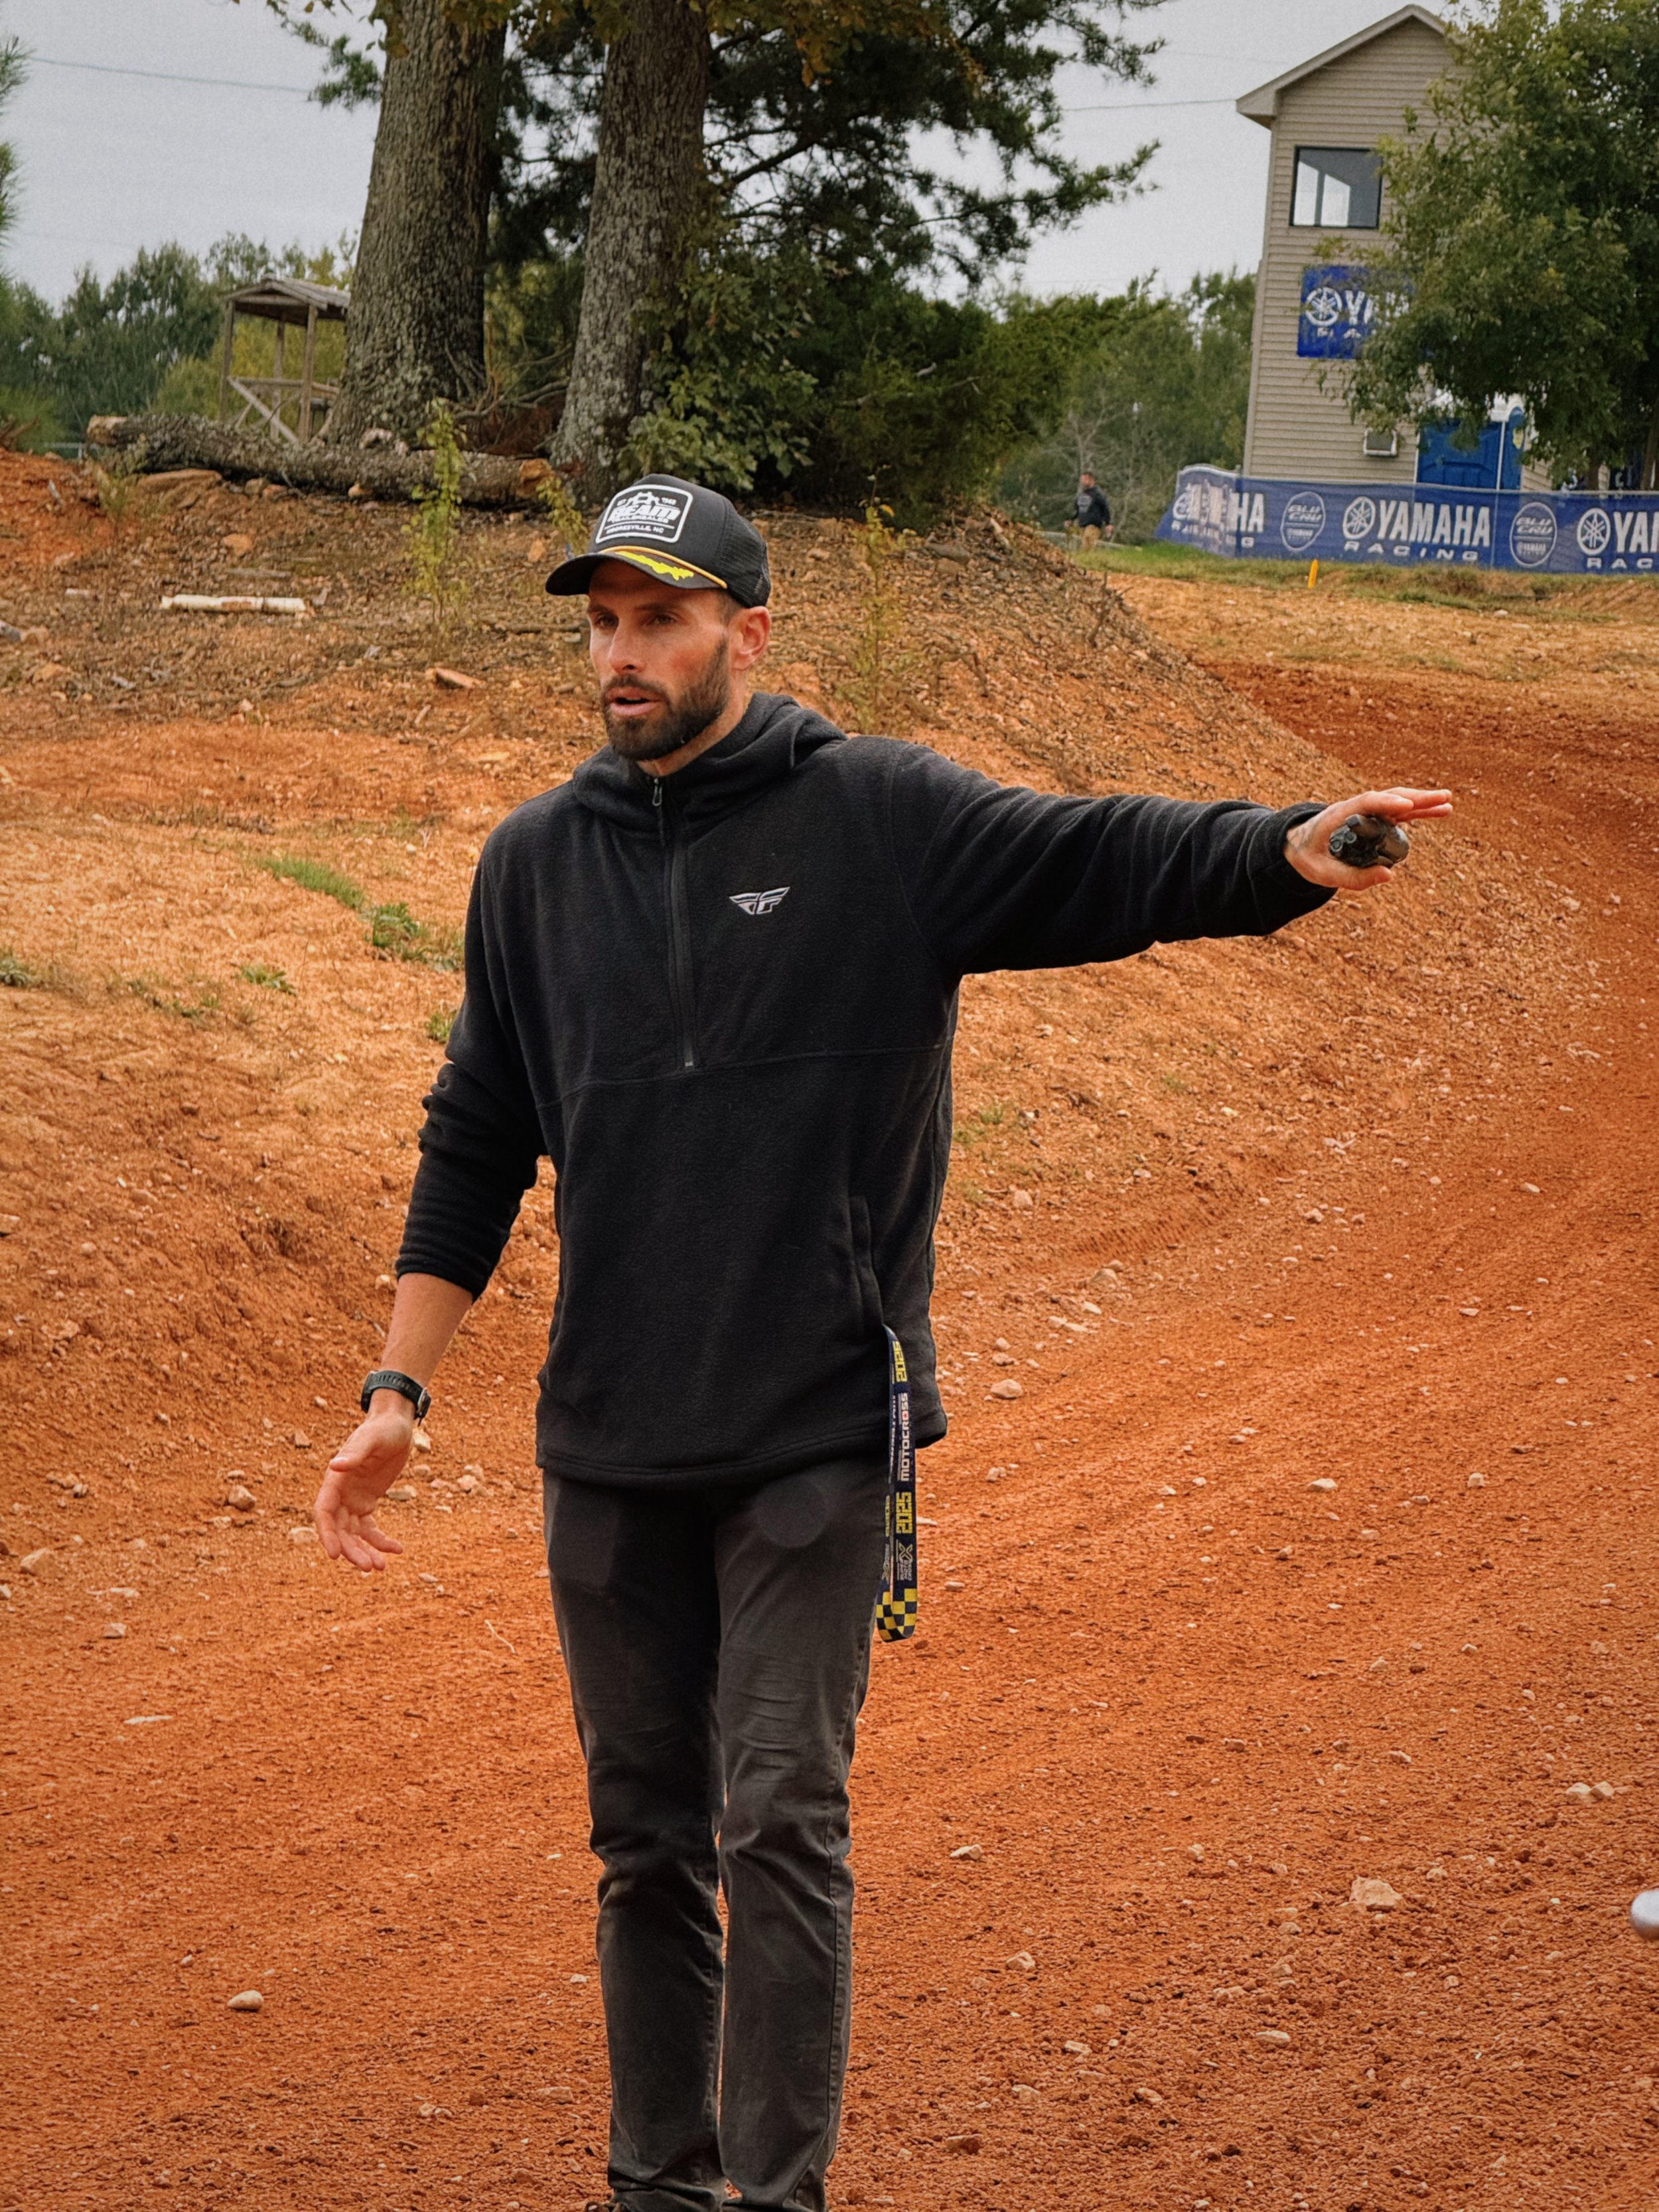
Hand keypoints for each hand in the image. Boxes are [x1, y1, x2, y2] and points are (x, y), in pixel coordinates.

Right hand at [313, 1398, 413, 1571]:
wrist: (396, 1424)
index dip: (326, 1534)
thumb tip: (335, 1466)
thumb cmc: (382, 1429)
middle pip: (339, 1529)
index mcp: (335, 1480)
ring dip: (365, 1551)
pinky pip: (371, 1528)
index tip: (335, 1554)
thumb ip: (354, 1453)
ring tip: (381, 1567)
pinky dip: (381, 1541)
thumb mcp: (371, 1439)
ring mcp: (353, 1500)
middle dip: (351, 1550)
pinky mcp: (368, 1502)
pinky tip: (397, 1549)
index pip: (323, 1512)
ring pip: (353, 1534)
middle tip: (368, 1567)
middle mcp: (340, 1493)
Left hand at [1284, 787, 1452, 892]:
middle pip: (1388, 798)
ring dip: (1421, 803)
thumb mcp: (1322, 873)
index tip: (1406, 806)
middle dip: (1415, 799)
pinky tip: (1438, 812)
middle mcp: (1354, 809)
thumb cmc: (1306, 857)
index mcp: (1337, 815)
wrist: (1295, 845)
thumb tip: (1389, 875)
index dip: (1386, 803)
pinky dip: (1417, 812)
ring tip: (1448, 804)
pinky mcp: (1372, 819)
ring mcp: (1365, 813)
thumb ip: (1352, 877)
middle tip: (1443, 798)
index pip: (1365, 803)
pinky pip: (1397, 813)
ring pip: (1396, 803)